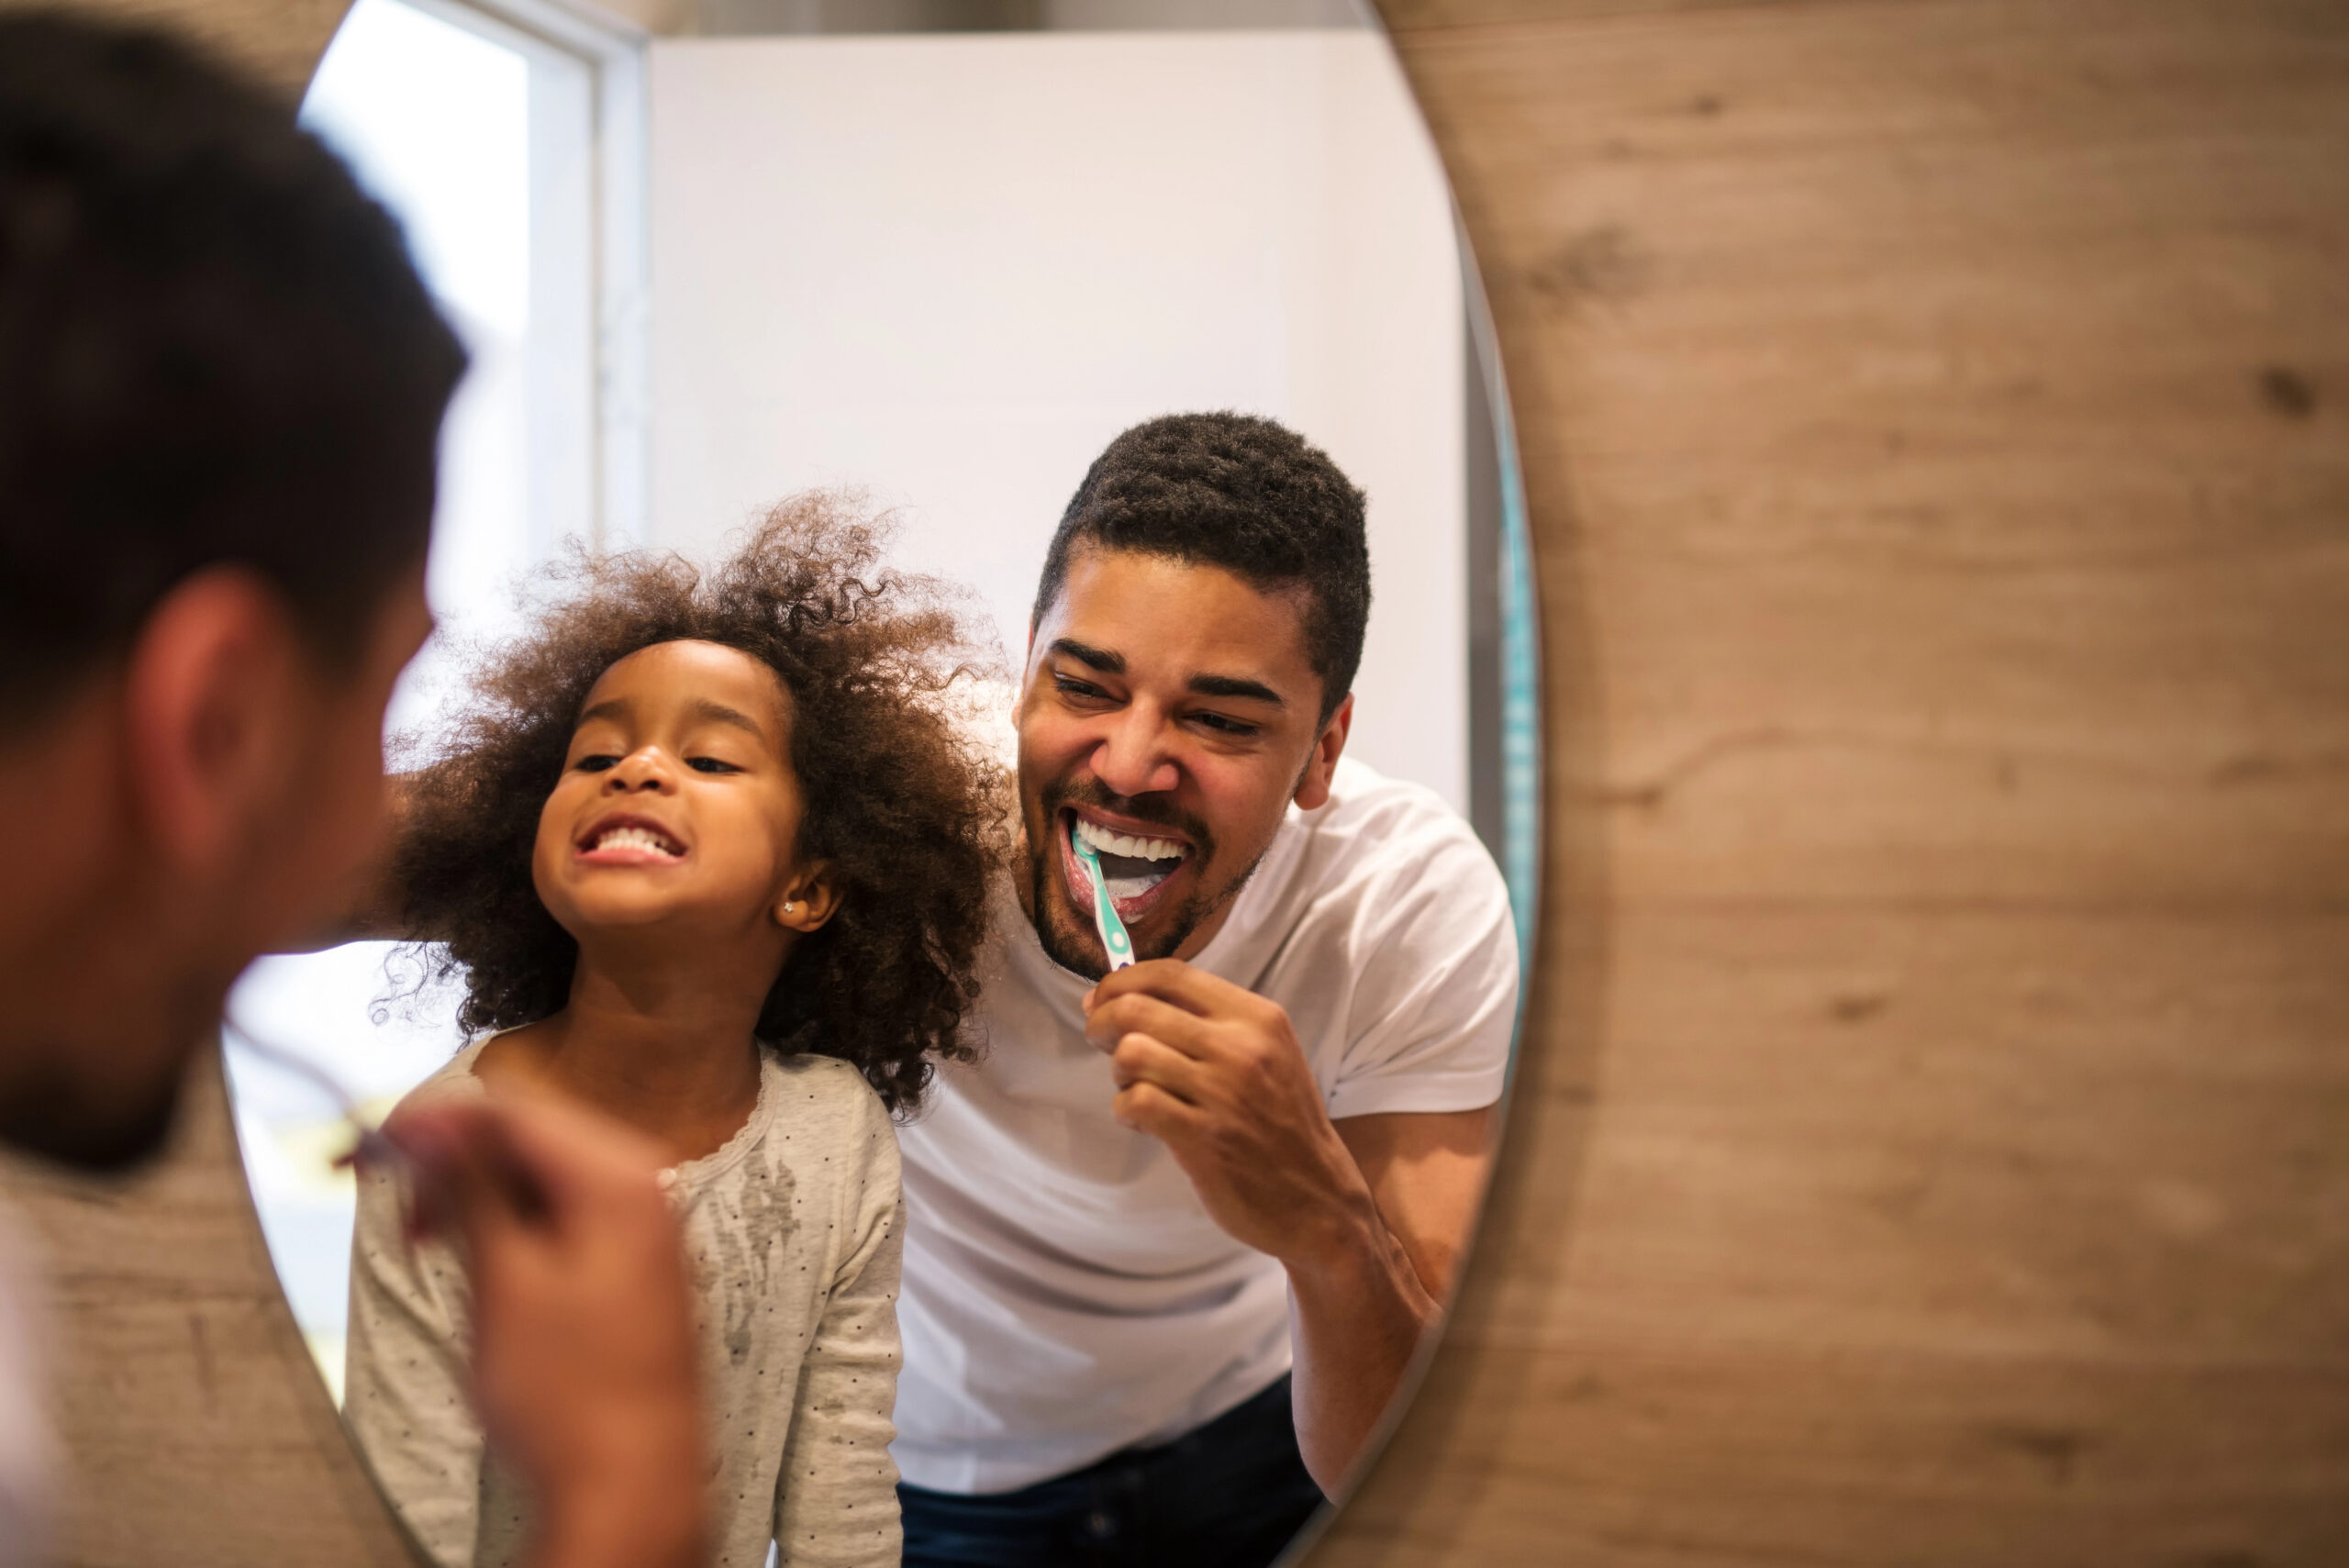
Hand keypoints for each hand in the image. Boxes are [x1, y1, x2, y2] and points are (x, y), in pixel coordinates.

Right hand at [386, 1092, 707, 1567]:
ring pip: (542, 1176)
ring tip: (420, 1236)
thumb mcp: (503, 1281)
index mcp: (621, 1178)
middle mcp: (646, 1188)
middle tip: (386, 1190)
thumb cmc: (571, 1398)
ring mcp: (645, 1228)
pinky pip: (563, 1214)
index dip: (434, 1120)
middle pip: (530, 1136)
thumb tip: (431, 1128)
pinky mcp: (632, 1266)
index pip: (514, 1111)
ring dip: (476, 1193)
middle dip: (452, 1157)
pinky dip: (510, 1223)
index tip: (373, 1141)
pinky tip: (471, 1254)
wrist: (632, 1485)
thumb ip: (470, 1190)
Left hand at [1082, 959, 1378, 1267]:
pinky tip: (1140, 1119)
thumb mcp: (1266, 1055)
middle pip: (1138, 1008)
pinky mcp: (1202, 1138)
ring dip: (1118, 1070)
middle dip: (1102, 1020)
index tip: (1101, 997)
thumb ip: (1210, 1024)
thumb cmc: (1281, 1123)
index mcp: (1257, 1018)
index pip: (1171, 974)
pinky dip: (1125, 1109)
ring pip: (1132, 1053)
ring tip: (1132, 1086)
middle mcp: (1241, 1047)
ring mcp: (1222, 1093)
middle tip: (1098, 1038)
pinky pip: (1135, 1101)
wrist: (1318, 1198)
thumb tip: (1128, 998)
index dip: (1122, 980)